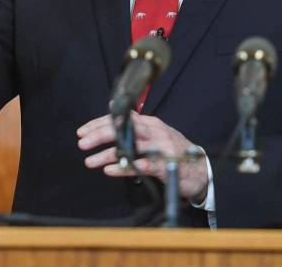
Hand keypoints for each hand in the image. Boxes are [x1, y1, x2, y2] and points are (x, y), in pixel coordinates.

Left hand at [77, 113, 208, 201]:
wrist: (200, 170)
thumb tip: (113, 110)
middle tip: (82, 143)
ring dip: (106, 155)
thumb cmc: (173, 152)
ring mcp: (160, 148)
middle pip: (122, 128)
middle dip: (99, 135)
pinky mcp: (164, 165)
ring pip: (129, 147)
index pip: (121, 118)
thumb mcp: (155, 134)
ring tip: (90, 161)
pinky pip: (140, 165)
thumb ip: (135, 125)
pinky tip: (109, 171)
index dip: (99, 123)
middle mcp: (154, 132)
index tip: (82, 131)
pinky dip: (123, 168)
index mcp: (150, 123)